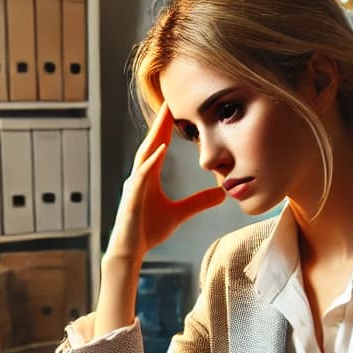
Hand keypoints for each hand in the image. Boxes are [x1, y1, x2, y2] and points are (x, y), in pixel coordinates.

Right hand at [105, 102, 224, 261]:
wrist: (130, 251)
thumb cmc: (148, 231)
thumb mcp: (179, 214)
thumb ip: (198, 202)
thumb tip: (221, 193)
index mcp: (148, 177)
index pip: (158, 146)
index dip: (166, 127)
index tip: (176, 108)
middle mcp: (138, 176)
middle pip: (150, 144)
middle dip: (159, 123)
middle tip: (170, 101)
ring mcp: (133, 186)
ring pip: (144, 155)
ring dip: (154, 135)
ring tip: (165, 116)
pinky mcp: (132, 199)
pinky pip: (141, 176)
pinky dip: (150, 162)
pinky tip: (160, 149)